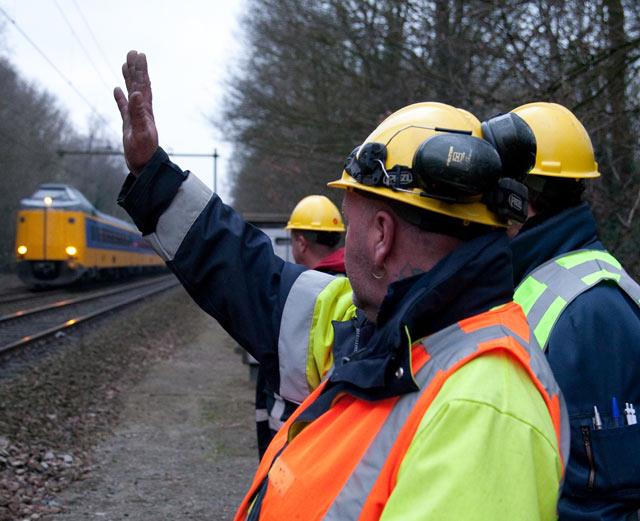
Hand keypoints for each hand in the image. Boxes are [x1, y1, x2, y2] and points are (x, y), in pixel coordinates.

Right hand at [114, 50, 158, 175]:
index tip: (139, 55)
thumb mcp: (141, 132)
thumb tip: (138, 93)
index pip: (144, 85)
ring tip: (125, 64)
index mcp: (146, 110)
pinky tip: (117, 89)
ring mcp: (135, 117)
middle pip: (139, 85)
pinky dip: (121, 97)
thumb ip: (138, 113)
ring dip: (129, 79)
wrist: (144, 166)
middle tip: (133, 52)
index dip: (141, 70)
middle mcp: (142, 111)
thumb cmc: (144, 152)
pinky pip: (124, 107)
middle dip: (136, 69)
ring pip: (132, 93)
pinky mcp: (129, 124)